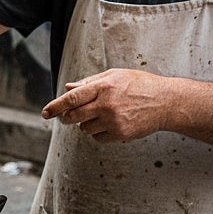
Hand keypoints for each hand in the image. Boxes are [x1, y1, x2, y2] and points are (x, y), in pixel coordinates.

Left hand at [41, 68, 170, 141]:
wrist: (167, 102)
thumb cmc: (139, 85)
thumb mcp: (115, 76)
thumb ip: (89, 82)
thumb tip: (67, 88)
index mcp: (104, 86)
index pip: (72, 98)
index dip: (55, 106)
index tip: (45, 113)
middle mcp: (107, 104)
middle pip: (73, 116)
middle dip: (66, 118)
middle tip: (66, 117)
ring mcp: (114, 120)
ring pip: (84, 128)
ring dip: (86, 124)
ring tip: (102, 115)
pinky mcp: (120, 134)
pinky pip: (97, 138)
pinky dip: (99, 133)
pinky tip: (111, 123)